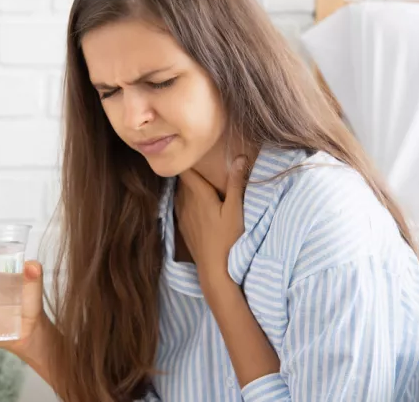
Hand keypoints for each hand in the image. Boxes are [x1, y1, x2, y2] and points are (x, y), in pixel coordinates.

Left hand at [175, 156, 248, 281]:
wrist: (214, 269)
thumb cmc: (228, 239)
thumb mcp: (236, 210)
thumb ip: (236, 183)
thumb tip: (238, 157)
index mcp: (198, 195)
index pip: (186, 170)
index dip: (187, 158)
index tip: (193, 149)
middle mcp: (185, 202)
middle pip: (183, 180)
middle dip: (191, 170)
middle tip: (201, 161)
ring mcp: (182, 215)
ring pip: (181, 193)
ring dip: (189, 186)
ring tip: (200, 180)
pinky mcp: (182, 227)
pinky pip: (180, 206)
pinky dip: (187, 200)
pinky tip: (196, 203)